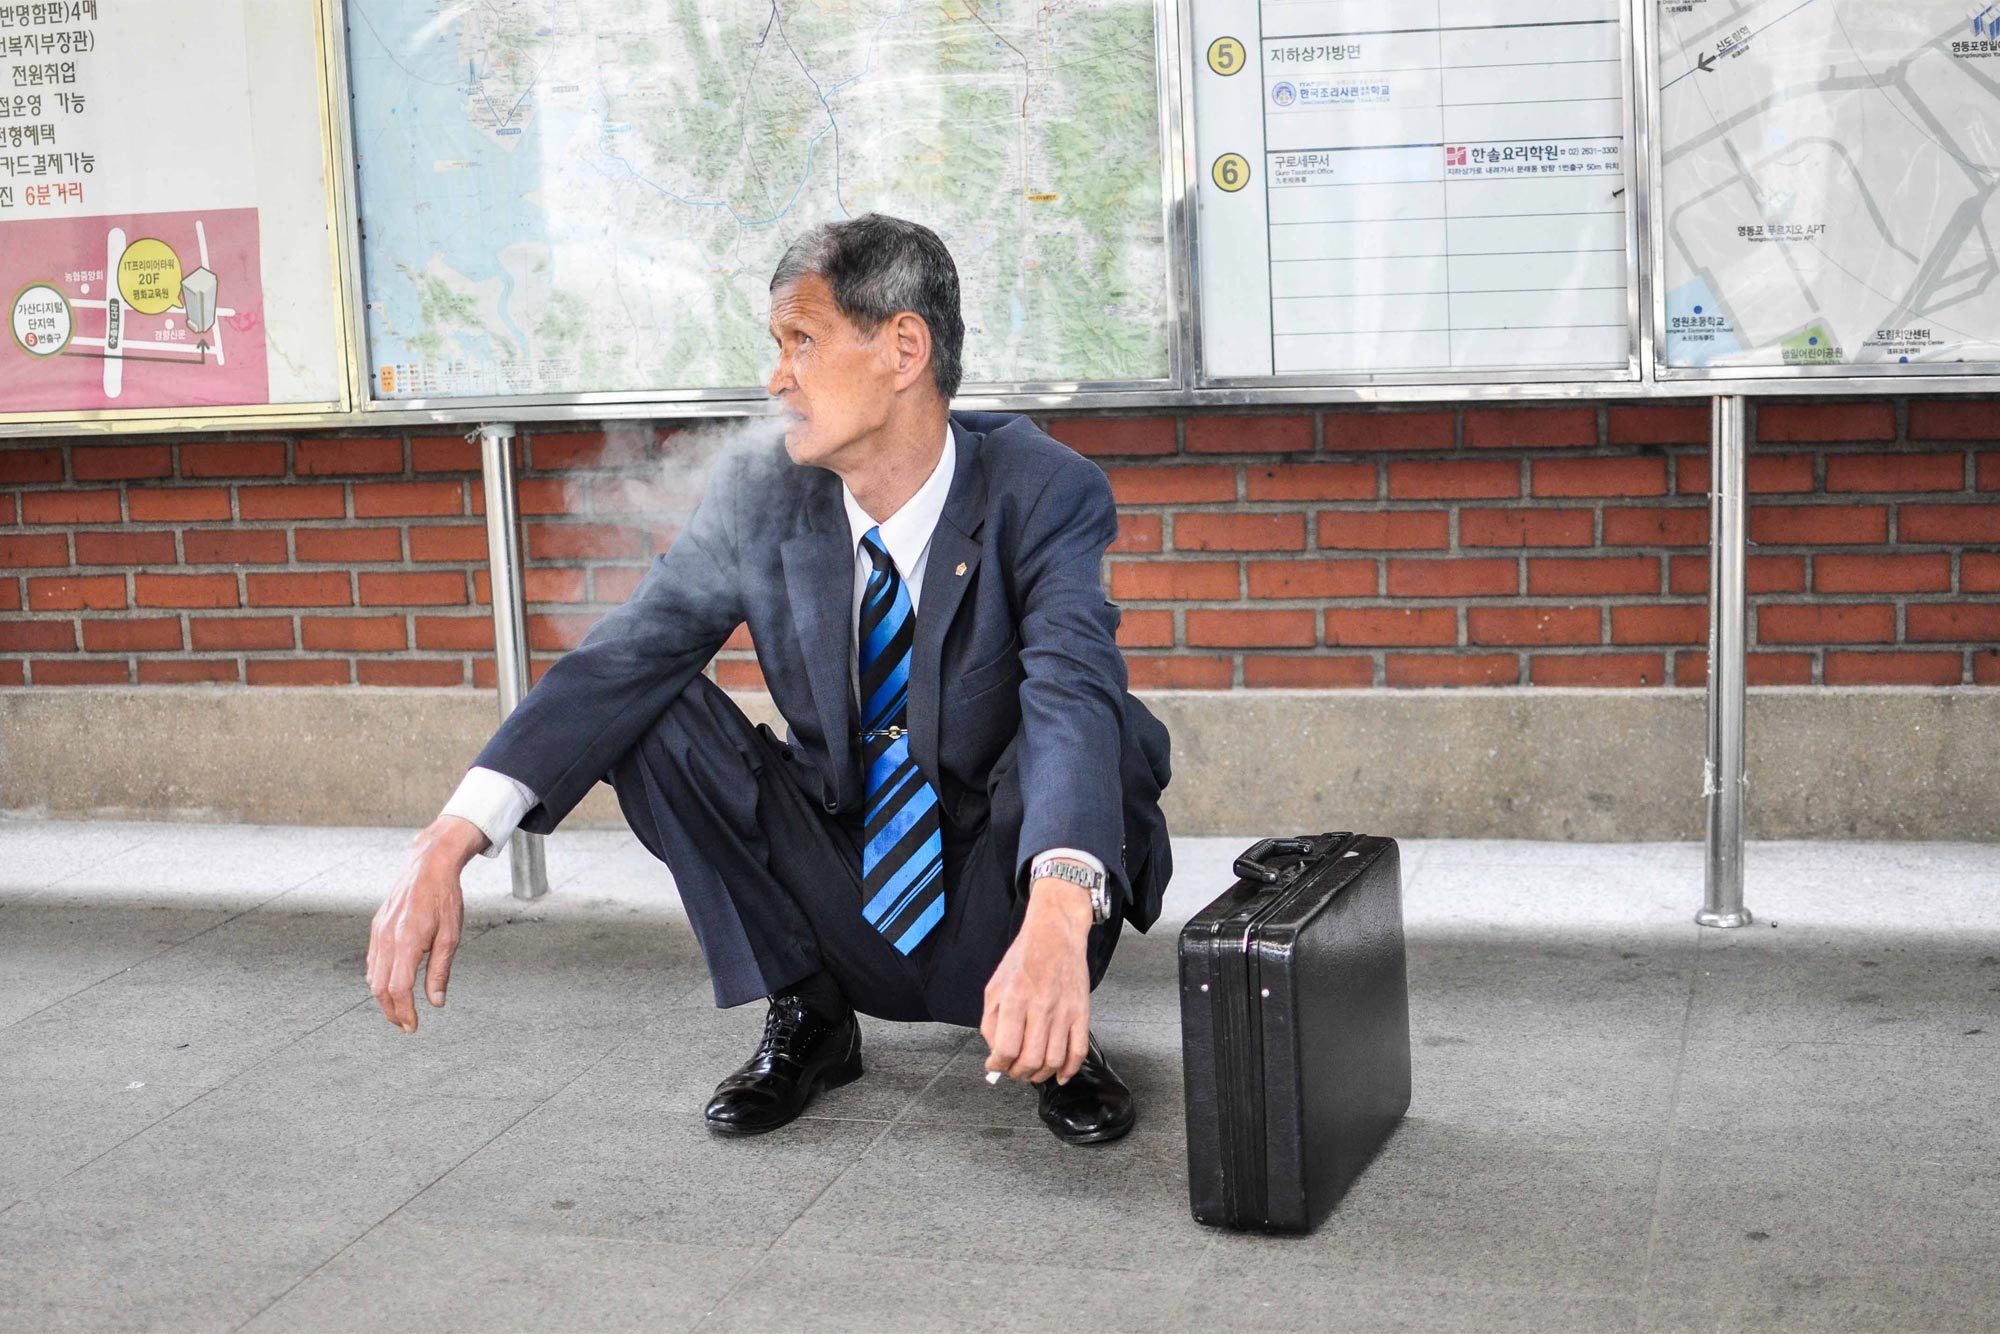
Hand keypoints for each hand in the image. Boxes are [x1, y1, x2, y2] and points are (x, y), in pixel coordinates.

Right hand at [365, 816, 480, 1031]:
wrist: (429, 866)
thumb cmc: (444, 897)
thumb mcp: (451, 936)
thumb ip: (440, 971)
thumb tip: (436, 1001)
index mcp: (407, 940)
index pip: (399, 988)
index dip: (404, 1012)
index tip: (412, 1026)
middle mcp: (387, 938)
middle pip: (380, 987)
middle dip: (391, 1011)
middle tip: (405, 1025)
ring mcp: (378, 932)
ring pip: (373, 976)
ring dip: (383, 998)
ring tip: (399, 1010)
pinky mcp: (376, 927)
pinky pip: (373, 960)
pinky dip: (379, 979)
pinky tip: (391, 985)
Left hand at [981, 878, 1093, 1084]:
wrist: (1055, 934)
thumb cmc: (1023, 958)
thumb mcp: (994, 986)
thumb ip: (990, 1021)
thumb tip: (995, 1052)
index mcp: (1014, 999)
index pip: (1006, 1048)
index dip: (999, 1064)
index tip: (996, 1066)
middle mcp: (1040, 1007)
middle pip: (1031, 1059)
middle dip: (1019, 1074)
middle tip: (1014, 1072)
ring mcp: (1064, 1011)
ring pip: (1054, 1060)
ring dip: (1042, 1075)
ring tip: (1033, 1073)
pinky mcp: (1082, 1013)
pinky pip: (1079, 1050)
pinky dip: (1070, 1069)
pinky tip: (1060, 1075)